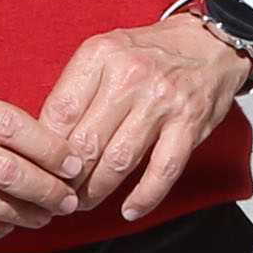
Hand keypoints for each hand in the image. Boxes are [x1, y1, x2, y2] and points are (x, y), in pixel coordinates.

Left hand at [38, 15, 251, 226]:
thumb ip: (78, 90)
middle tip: (60, 194)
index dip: (46, 149)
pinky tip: (129, 209)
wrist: (210, 42)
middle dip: (68, 179)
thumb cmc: (151, 52)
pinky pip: (162, 170)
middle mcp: (130, 74)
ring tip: (86, 202)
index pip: (60, 112)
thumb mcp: (106, 52)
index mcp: (101, 54)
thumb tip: (46, 139)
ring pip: (118, 161)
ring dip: (97, 191)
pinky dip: (144, 197)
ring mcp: (162, 100)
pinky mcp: (190, 123)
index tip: (42, 168)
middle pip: (86, 142)